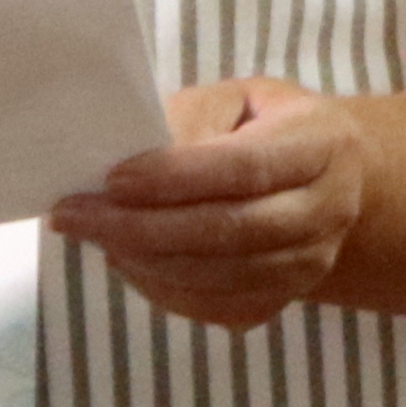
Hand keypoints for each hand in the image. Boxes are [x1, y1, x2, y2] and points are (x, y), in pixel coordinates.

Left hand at [52, 78, 370, 331]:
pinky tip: (125, 261)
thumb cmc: (266, 126)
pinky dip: (163, 290)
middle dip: (144, 227)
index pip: (245, 168)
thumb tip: (135, 156)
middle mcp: (328, 209)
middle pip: (232, 231)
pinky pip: (218, 308)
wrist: (329, 180)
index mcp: (322, 144)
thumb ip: (192, 118)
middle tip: (76, 215)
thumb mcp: (236, 99)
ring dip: (146, 262)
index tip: (112, 180)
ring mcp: (311, 263)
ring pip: (222, 277)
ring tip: (93, 236)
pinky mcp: (285, 299)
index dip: (176, 178)